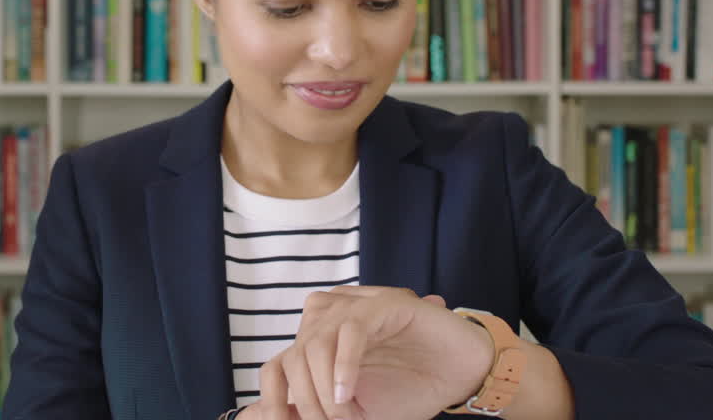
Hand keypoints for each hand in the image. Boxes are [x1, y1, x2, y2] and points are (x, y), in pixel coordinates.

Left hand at [243, 286, 495, 419]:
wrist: (461, 376)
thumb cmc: (408, 391)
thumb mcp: (353, 413)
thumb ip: (310, 412)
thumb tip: (252, 418)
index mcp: (318, 342)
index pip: (275, 369)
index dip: (272, 403)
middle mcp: (331, 320)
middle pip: (292, 360)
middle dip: (307, 404)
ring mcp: (357, 307)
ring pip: (316, 343)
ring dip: (325, 390)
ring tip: (345, 415)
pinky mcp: (385, 304)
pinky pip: (351, 330)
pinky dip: (344, 366)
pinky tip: (347, 393)